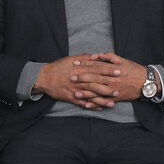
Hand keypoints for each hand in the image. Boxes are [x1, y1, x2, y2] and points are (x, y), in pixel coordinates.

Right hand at [33, 53, 148, 108]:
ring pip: (91, 95)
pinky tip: (100, 108)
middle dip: (109, 86)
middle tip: (120, 89)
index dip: (109, 70)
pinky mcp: (71, 97)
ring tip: (112, 102)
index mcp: (80, 69)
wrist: (44, 77)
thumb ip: (84, 57)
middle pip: (96, 83)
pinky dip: (91, 106)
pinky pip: (83, 103)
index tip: (119, 71)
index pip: (97, 69)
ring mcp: (75, 90)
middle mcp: (79, 80)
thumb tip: (96, 56)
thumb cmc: (58, 67)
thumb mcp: (71, 59)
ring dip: (102, 99)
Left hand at [72, 52, 148, 105]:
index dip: (85, 65)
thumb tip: (99, 55)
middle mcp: (112, 80)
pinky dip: (95, 103)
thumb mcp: (124, 60)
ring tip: (75, 93)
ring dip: (86, 93)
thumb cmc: (135, 70)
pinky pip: (104, 101)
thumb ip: (111, 57)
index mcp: (113, 70)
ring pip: (98, 91)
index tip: (75, 63)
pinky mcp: (116, 98)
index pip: (96, 66)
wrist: (147, 82)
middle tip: (71, 78)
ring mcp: (114, 90)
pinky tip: (87, 105)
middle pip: (94, 79)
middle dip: (82, 78)